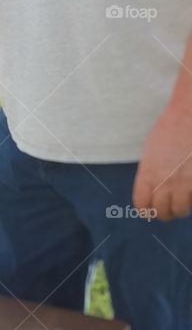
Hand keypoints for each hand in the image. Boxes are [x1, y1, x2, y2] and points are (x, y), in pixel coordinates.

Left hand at [134, 104, 191, 220]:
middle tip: (171, 209)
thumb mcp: (151, 152)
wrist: (189, 115)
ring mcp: (184, 182)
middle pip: (161, 212)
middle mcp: (164, 181)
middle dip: (166, 214)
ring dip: (183, 210)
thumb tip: (152, 188)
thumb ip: (150, 173)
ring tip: (186, 203)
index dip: (148, 210)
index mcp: (147, 175)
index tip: (152, 210)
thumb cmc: (170, 128)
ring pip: (182, 210)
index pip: (142, 205)